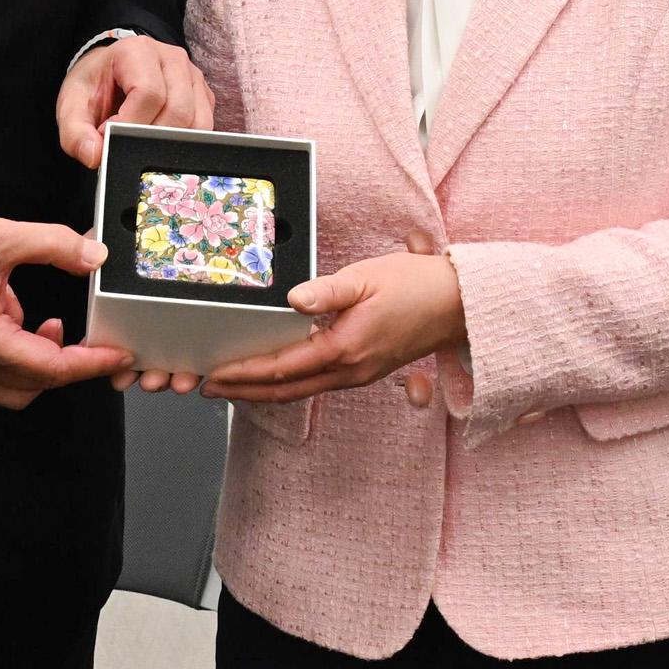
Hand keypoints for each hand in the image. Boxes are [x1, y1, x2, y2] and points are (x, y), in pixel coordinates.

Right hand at [0, 187, 131, 409]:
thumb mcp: (0, 234)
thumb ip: (54, 245)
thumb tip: (92, 257)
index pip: (50, 368)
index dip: (90, 363)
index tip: (117, 356)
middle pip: (33, 386)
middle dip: (68, 365)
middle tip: (94, 343)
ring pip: (11, 385)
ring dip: (39, 361)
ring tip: (48, 322)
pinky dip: (14, 352)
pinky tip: (15, 314)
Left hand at [56, 34, 212, 167]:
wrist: (109, 72)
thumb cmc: (95, 85)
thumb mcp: (72, 105)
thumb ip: (75, 132)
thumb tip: (95, 155)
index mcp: (138, 51)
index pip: (149, 94)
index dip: (130, 124)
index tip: (109, 136)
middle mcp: (172, 59)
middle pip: (178, 111)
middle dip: (150, 138)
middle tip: (126, 144)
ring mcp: (192, 76)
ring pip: (197, 122)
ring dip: (170, 143)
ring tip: (142, 141)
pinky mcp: (203, 95)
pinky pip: (204, 126)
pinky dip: (184, 142)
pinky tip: (160, 140)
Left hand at [199, 247, 466, 405]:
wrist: (460, 305)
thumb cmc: (418, 286)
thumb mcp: (368, 277)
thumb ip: (327, 291)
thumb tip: (292, 300)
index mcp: (345, 347)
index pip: (282, 366)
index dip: (244, 371)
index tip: (215, 371)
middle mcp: (350, 370)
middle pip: (284, 390)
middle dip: (243, 391)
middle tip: (208, 387)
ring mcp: (358, 375)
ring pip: (300, 390)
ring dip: (263, 389)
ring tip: (232, 383)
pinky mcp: (364, 370)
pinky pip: (317, 383)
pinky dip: (288, 382)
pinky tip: (275, 373)